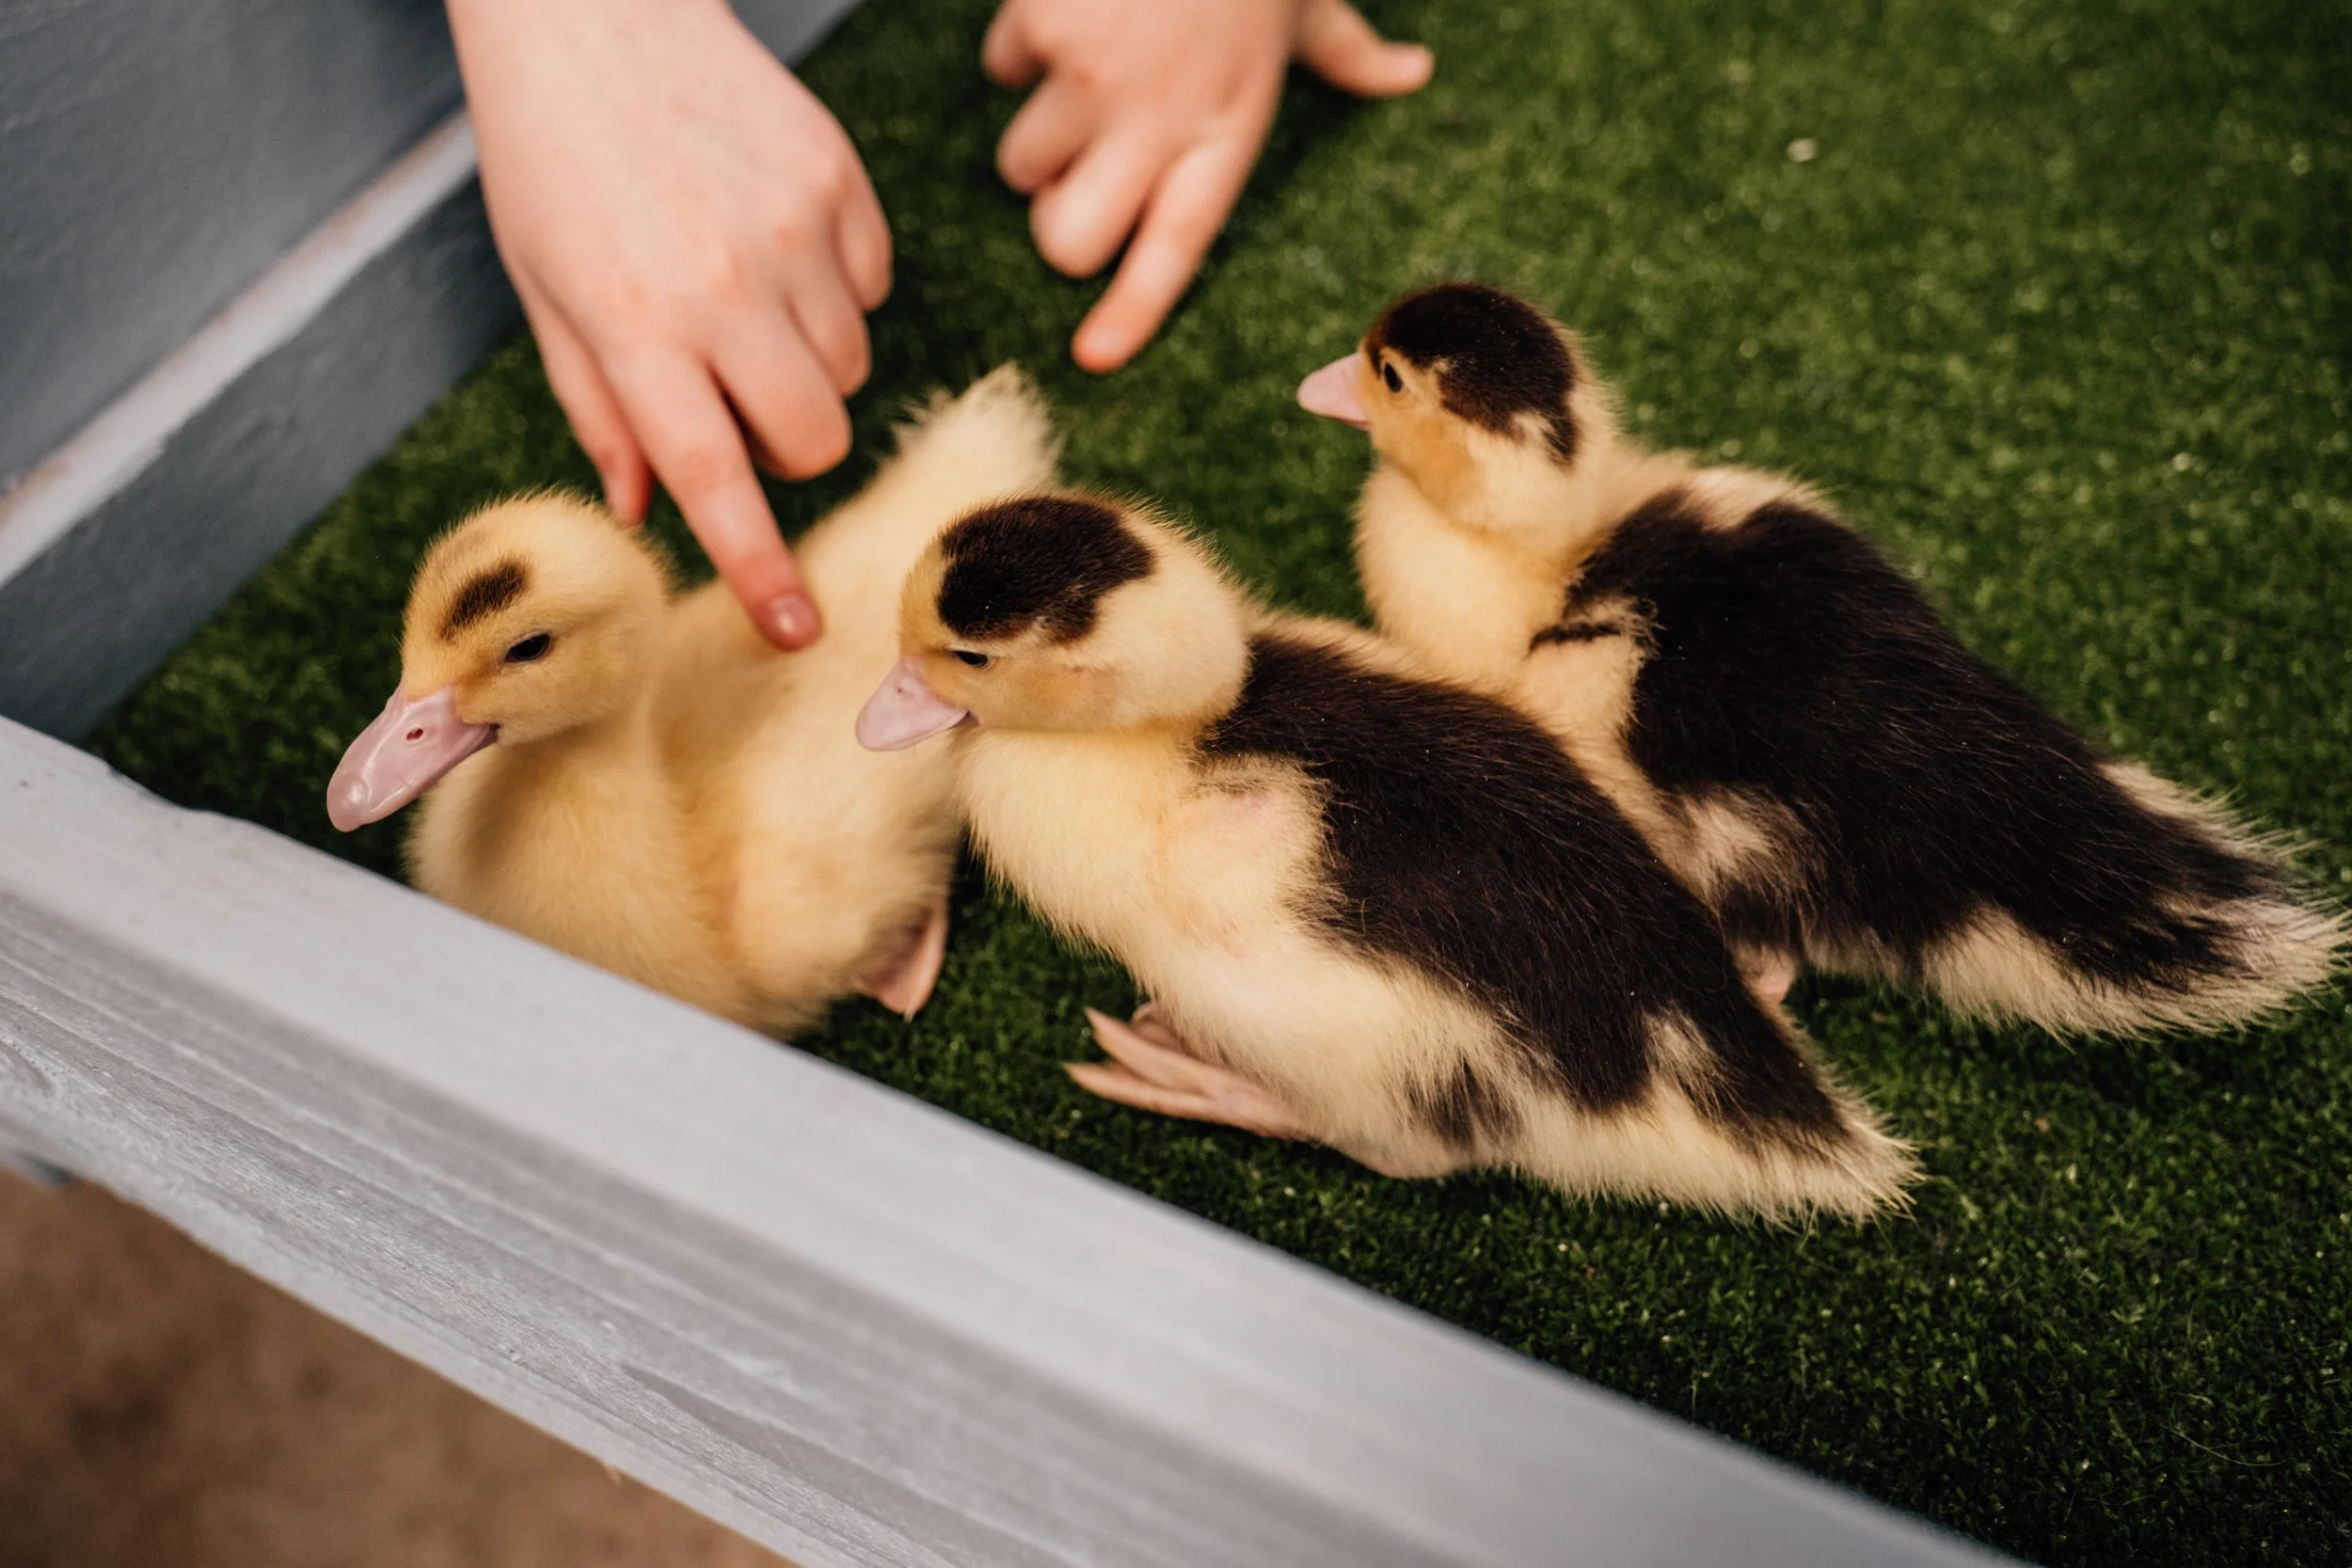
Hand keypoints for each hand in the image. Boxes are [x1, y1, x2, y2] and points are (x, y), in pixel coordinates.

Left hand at [448, 0, 892, 647]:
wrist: (594, 11)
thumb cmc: (553, 158)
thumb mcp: (547, 290)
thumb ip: (601, 408)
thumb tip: (646, 508)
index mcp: (636, 326)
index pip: (714, 479)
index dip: (758, 566)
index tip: (796, 630)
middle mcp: (725, 286)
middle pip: (814, 439)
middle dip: (784, 443)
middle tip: (732, 393)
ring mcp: (795, 231)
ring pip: (847, 369)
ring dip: (803, 360)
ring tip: (739, 286)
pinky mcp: (840, 183)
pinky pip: (869, 287)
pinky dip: (830, 286)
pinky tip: (769, 232)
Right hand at [985, 0, 1429, 372]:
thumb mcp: (1307, 3)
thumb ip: (1349, 53)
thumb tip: (1412, 73)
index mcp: (1230, 128)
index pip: (1177, 247)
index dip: (1133, 308)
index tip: (1093, 357)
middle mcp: (1162, 120)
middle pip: (1068, 240)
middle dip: (1055, 225)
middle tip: (1072, 184)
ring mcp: (1097, 79)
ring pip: (1022, 167)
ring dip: (1034, 135)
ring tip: (1071, 79)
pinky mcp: (1044, 29)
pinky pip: (1002, 73)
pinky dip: (1018, 47)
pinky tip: (1060, 9)